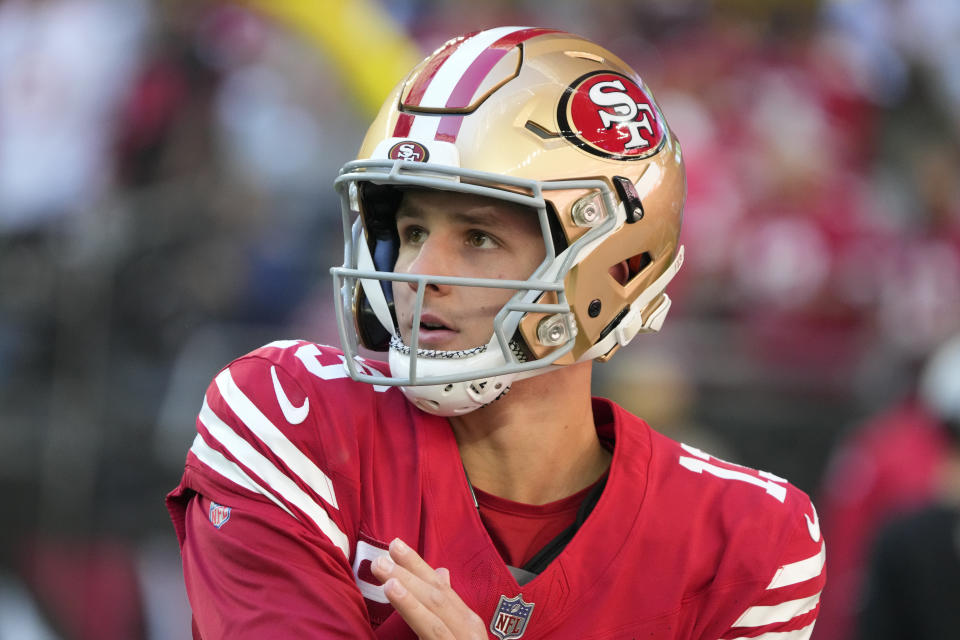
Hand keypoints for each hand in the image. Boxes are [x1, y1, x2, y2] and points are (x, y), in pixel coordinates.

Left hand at [371, 538, 486, 639]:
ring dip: (406, 583)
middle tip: (379, 557)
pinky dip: (413, 608)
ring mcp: (461, 639)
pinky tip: (396, 592)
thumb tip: (441, 572)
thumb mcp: (459, 631)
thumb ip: (449, 606)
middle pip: (437, 592)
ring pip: (434, 606)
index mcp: (466, 620)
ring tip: (382, 568)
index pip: (440, 586)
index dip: (416, 565)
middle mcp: (467, 627)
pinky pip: (432, 628)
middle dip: (408, 571)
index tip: (394, 546)